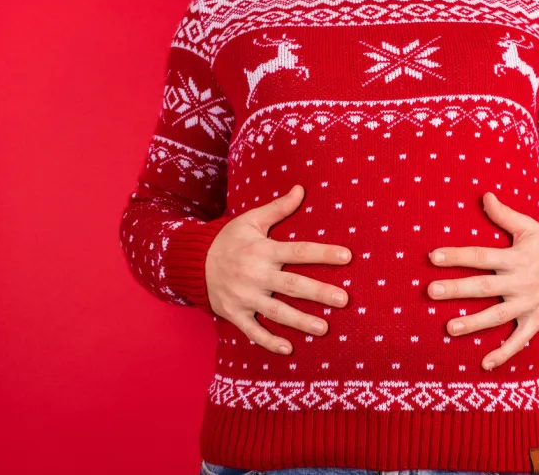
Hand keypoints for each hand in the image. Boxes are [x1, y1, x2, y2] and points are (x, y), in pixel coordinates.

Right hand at [205, 184, 351, 354]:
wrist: (192, 262)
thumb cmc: (228, 240)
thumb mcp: (250, 220)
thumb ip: (278, 208)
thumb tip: (301, 189)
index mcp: (263, 250)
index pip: (298, 251)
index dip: (323, 253)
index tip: (347, 256)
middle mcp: (255, 274)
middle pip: (292, 285)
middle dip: (318, 293)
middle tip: (344, 300)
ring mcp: (244, 297)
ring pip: (276, 311)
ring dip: (300, 321)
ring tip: (324, 328)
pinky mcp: (235, 313)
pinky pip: (253, 331)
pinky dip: (269, 341)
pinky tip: (289, 349)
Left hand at [427, 191, 538, 369]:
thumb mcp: (531, 228)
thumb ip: (505, 215)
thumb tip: (484, 195)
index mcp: (515, 258)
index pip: (481, 256)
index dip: (457, 256)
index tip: (433, 256)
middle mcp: (520, 282)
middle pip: (484, 287)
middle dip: (457, 290)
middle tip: (430, 291)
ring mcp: (528, 304)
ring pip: (497, 316)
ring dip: (473, 323)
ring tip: (449, 328)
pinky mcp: (536, 321)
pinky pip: (519, 340)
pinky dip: (504, 353)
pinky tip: (484, 364)